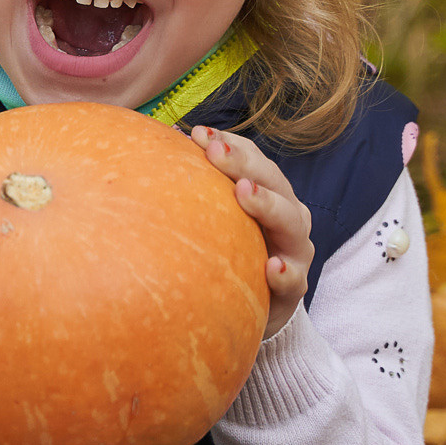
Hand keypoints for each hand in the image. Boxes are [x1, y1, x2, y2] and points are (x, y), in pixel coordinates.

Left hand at [191, 123, 312, 338]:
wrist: (253, 310)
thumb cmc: (229, 255)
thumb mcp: (215, 223)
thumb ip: (194, 193)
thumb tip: (150, 155)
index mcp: (268, 194)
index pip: (253, 160)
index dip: (230, 144)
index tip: (199, 135)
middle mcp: (287, 216)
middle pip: (273, 182)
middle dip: (244, 163)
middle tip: (216, 152)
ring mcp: (294, 251)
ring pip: (290, 222)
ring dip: (268, 204)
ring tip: (244, 192)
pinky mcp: (294, 289)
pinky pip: (294, 280)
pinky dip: (285, 272)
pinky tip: (271, 267)